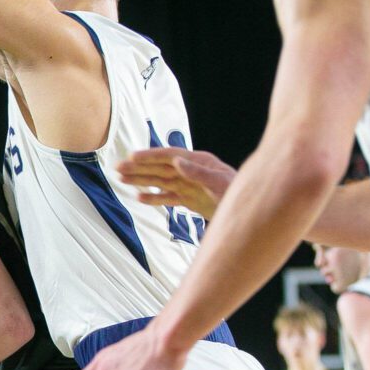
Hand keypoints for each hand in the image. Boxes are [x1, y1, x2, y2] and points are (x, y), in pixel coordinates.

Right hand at [117, 147, 234, 219]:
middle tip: (117, 168)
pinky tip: (139, 198)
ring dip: (141, 180)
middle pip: (160, 168)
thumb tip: (177, 161)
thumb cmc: (239, 194)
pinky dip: (154, 198)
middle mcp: (191, 171)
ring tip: (121, 179)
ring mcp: (190, 186)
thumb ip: (199, 173)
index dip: (150, 156)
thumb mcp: (221, 183)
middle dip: (139, 167)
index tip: (132, 157)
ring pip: (160, 181)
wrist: (252, 214)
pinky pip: (168, 198)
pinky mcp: (190, 200)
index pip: (169, 155)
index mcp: (198, 161)